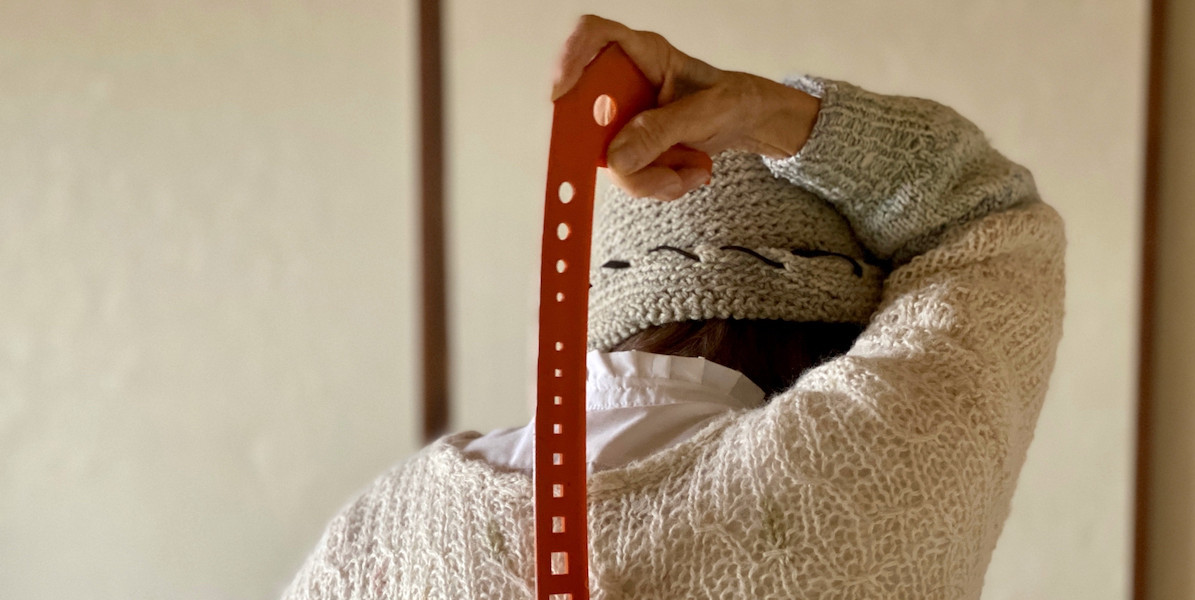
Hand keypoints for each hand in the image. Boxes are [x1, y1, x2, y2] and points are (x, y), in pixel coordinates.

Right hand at [552, 15, 820, 199]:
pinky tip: (685, 175)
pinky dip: (655, 184)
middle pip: (587, 114)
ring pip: (607, 156)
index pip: (594, 36)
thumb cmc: (733, 100)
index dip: (570, 58)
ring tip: (687, 173)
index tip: (564, 94)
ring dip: (647, 177)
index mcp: (644, 55)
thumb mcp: (708, 113)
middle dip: (619, 153)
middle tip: (661, 171)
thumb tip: (617, 158)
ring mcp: (623, 118)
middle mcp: (624, 84)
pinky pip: (624, 174)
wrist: (749, 123)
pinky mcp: (628, 147)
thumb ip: (662, 131)